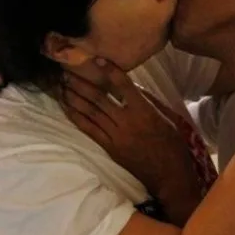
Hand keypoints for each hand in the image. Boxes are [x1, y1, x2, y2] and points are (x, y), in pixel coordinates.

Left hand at [58, 61, 199, 194]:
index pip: (124, 87)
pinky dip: (77, 118)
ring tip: (62, 86)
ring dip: (75, 98)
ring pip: (91, 113)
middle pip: (100, 99)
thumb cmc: (172, 144)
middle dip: (82, 84)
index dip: (110, 72)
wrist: (168, 174)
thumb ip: (149, 101)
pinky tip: (67, 108)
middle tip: (67, 72)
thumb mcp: (168, 118)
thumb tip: (131, 86)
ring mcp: (116, 136)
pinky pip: (89, 130)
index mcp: (145, 112)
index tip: (97, 60)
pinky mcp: (110, 148)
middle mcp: (127, 122)